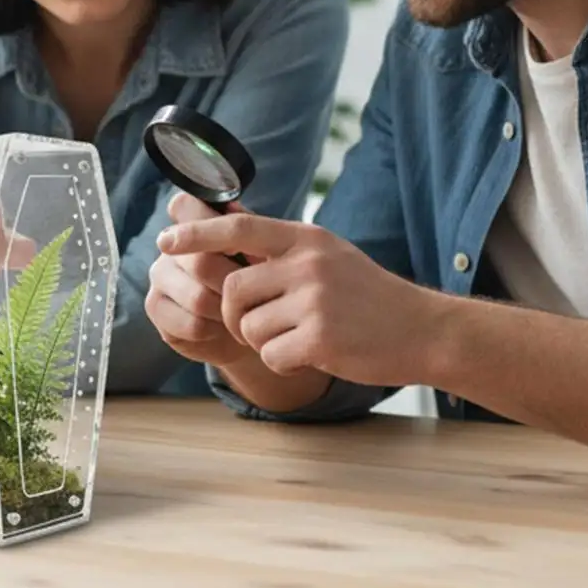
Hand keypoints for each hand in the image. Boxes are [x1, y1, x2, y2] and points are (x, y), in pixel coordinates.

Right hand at [144, 191, 260, 368]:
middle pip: (201, 262)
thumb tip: (232, 208)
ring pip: (198, 298)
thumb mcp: (261, 250)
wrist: (248, 323)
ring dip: (227, 313)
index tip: (235, 248)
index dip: (208, 227)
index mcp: (192, 220)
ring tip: (237, 313)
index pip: (184, 206)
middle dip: (233, 284)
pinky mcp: (155, 307)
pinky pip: (191, 324)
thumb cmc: (255, 279)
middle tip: (251, 293)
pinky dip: (215, 331)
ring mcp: (159, 275)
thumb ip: (248, 228)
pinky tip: (220, 327)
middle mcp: (169, 244)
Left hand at [156, 213, 439, 387]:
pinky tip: (308, 355)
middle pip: (232, 288)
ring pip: (248, 326)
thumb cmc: (368, 294)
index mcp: (305, 239)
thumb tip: (226, 225)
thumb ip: (281, 247)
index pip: (238, 227)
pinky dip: (281, 362)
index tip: (165, 241)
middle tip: (255, 325)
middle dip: (233, 314)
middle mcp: (307, 264)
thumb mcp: (327, 254)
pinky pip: (271, 355)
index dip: (197, 233)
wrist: (422, 330)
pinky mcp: (321, 339)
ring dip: (261, 341)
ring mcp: (315, 301)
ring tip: (295, 337)